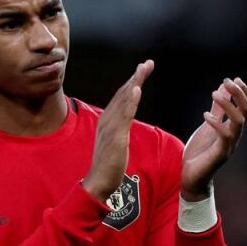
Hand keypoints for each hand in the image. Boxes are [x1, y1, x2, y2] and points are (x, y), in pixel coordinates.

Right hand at [82, 60, 154, 202]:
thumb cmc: (108, 164)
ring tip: (143, 69)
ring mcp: (111, 128)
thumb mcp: (115, 141)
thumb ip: (119, 128)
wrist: (99, 182)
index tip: (143, 69)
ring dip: (134, 83)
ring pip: (123, 100)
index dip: (132, 82)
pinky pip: (124, 116)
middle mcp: (107, 120)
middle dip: (135, 77)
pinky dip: (130, 101)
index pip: (121, 97)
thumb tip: (125, 120)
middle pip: (122, 94)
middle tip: (147, 63)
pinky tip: (137, 89)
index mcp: (107, 120)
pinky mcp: (116, 137)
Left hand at [181, 77, 246, 201]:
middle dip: (239, 95)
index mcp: (233, 129)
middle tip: (227, 81)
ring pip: (238, 122)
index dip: (243, 92)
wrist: (192, 178)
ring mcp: (229, 145)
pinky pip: (224, 136)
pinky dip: (217, 124)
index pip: (246, 107)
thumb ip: (217, 109)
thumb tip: (223, 87)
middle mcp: (235, 136)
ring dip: (228, 105)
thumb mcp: (208, 125)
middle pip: (246, 111)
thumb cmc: (201, 152)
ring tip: (213, 94)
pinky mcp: (220, 154)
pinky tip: (205, 116)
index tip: (234, 78)